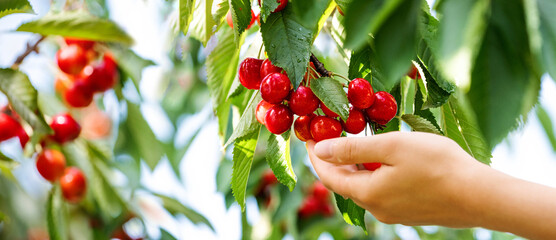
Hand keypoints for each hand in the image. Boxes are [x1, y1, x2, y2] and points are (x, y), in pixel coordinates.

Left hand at [306, 132, 486, 226]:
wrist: (480, 195)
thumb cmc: (437, 165)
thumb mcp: (391, 147)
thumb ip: (353, 148)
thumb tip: (320, 150)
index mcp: (368, 193)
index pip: (329, 176)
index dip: (316, 156)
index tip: (308, 136)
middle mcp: (377, 208)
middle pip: (345, 183)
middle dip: (333, 160)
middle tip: (328, 135)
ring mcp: (394, 213)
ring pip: (363, 187)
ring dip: (354, 166)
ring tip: (352, 143)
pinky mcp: (409, 212)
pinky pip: (380, 191)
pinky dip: (372, 174)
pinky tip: (381, 160)